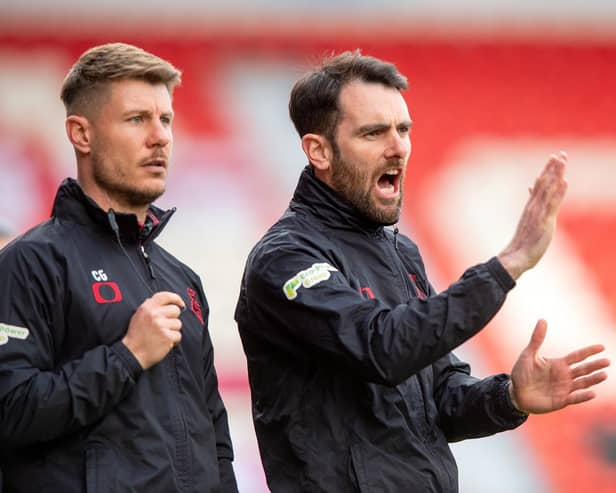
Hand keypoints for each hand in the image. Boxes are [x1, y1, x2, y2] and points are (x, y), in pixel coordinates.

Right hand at [122, 291, 185, 369]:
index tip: (180, 303)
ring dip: (173, 331)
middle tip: (164, 326)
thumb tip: (164, 300)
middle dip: (173, 318)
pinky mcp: (167, 337)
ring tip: (162, 336)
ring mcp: (161, 325)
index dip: (176, 298)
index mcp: (147, 307)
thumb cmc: (136, 336)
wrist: (132, 354)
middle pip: (176, 310)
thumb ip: (150, 306)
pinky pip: (178, 335)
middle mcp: (154, 314)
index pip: (166, 296)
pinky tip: (164, 343)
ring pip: (178, 324)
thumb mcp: (138, 316)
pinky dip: (174, 341)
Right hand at [498, 151, 567, 279]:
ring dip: (555, 174)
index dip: (547, 171)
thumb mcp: (527, 222)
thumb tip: (531, 191)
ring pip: (548, 189)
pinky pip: (552, 203)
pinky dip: (558, 191)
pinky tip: (564, 181)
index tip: (554, 158)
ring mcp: (538, 213)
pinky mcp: (544, 221)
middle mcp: (534, 207)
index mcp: (530, 207)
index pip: (540, 185)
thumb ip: (532, 206)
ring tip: (561, 160)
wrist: (516, 257)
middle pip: (544, 183)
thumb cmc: (522, 243)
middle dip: (552, 168)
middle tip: (559, 154)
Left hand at [509, 319, 609, 413]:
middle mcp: (565, 376)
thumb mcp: (529, 354)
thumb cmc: (522, 372)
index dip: (589, 352)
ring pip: (582, 383)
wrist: (515, 392)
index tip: (602, 347)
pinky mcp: (560, 401)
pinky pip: (574, 398)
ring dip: (593, 380)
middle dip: (595, 365)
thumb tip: (542, 319)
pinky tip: (592, 393)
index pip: (577, 356)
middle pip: (583, 369)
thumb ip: (537, 339)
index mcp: (559, 364)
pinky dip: (582, 396)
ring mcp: (564, 389)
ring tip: (604, 374)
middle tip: (607, 361)